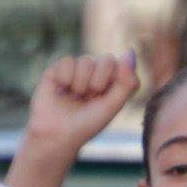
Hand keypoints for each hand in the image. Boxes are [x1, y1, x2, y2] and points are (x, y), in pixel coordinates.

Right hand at [26, 53, 140, 152]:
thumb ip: (127, 82)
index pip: (124, 66)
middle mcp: (96, 72)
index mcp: (113, 81)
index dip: (114, 82)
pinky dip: (65, 79)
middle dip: (98, 82)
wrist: (56, 135)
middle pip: (107, 60)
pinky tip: (60, 90)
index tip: (104, 99)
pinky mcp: (58, 68)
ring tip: (74, 97)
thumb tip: (130, 52)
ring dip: (81, 84)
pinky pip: (67, 61)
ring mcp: (77, 69)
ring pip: (86, 61)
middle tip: (89, 98)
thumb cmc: (86, 124)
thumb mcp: (112, 107)